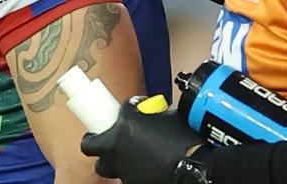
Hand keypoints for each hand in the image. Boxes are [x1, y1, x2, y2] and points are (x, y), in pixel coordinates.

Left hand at [80, 96, 205, 183]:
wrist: (195, 165)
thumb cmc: (185, 140)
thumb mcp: (170, 117)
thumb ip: (155, 115)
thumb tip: (155, 114)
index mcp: (125, 123)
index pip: (118, 109)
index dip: (128, 109)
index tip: (134, 109)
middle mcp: (116, 146)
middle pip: (91, 144)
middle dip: (97, 141)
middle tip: (108, 137)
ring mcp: (120, 168)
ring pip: (104, 166)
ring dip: (111, 160)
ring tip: (124, 157)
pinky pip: (123, 177)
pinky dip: (129, 173)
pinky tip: (141, 169)